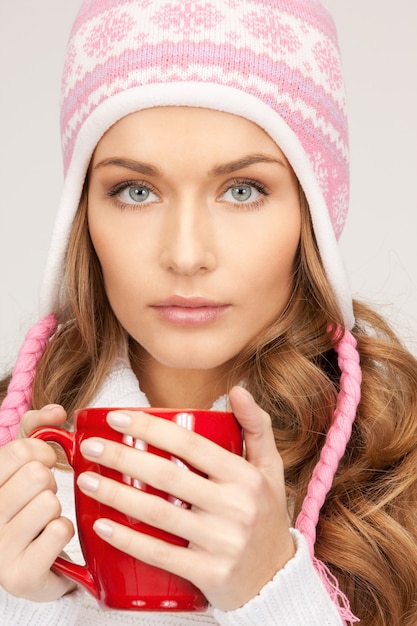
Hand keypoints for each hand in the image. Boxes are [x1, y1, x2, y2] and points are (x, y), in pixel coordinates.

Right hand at [0, 405, 75, 600]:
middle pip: (36, 475)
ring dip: (56, 509)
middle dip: (49, 482)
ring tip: (43, 521)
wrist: (31, 566)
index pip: (18, 451)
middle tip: (42, 497)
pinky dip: (64, 531)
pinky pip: (59, 531)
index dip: (42, 452)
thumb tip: (57, 411)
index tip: (43, 464)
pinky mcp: (19, 576)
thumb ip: (36, 429)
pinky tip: (49, 541)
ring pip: (49, 502)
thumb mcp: (23, 464)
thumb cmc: (26, 506)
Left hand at [77, 387, 294, 609]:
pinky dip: (128, 539)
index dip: (150, 427)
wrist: (277, 578)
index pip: (190, 444)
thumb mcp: (270, 468)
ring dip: (116, 494)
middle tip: (90, 446)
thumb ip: (257, 426)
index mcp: (246, 477)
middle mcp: (237, 507)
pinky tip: (102, 525)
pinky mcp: (209, 573)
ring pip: (158, 514)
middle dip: (122, 456)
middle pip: (167, 475)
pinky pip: (161, 555)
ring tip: (86, 480)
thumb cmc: (266, 514)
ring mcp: (222, 542)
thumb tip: (239, 389)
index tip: (115, 417)